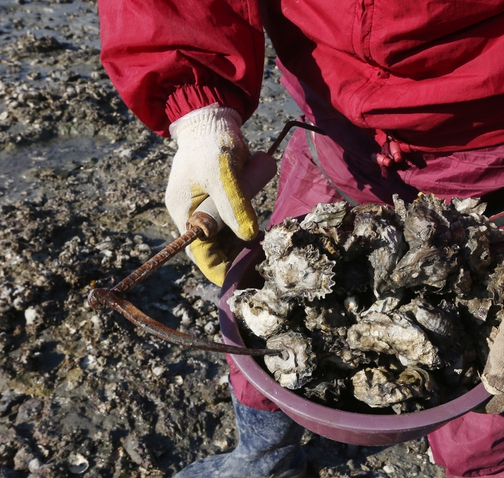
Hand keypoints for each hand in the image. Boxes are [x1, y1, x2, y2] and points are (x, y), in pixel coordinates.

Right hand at [166, 106, 275, 285]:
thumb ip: (235, 203)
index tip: (243, 282)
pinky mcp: (227, 202)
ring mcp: (212, 210)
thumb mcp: (223, 172)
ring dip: (247, 245)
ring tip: (268, 256)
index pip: (200, 253)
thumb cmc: (211, 142)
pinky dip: (251, 229)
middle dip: (238, 260)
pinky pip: (239, 223)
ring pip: (231, 238)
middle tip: (264, 270)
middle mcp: (196, 217)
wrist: (215, 119)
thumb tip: (249, 235)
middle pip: (218, 250)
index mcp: (185, 214)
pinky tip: (266, 237)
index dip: (220, 269)